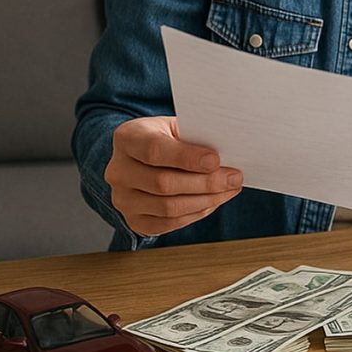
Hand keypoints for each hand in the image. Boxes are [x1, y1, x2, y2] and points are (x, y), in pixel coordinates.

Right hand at [105, 116, 242, 236]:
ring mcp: (123, 199)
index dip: (186, 157)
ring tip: (228, 190)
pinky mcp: (134, 220)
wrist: (141, 159)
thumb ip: (195, 137)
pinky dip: (196, 213)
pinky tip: (213, 201)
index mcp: (127, 139)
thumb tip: (228, 153)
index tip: (215, 160)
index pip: (154, 150)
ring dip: (206, 200)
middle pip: (163, 183)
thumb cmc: (165, 139)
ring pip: (168, 207)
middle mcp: (118, 171)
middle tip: (234, 178)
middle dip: (205, 183)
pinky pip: (169, 223)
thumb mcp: (176, 128)